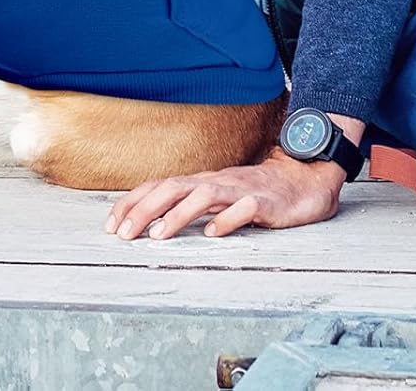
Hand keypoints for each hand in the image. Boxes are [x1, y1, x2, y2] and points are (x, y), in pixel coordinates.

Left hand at [105, 149, 344, 240]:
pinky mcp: (265, 201)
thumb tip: (153, 222)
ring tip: (158, 236)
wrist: (304, 180)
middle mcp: (217, 181)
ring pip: (205, 194)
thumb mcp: (220, 197)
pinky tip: (213, 233)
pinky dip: (227, 219)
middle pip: (175, 187)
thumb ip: (192, 204)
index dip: (134, 202)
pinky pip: (244, 207)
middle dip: (145, 209)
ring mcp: (241, 188)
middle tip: (123, 235)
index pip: (161, 185)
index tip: (111, 224)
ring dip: (178, 214)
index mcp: (203, 181)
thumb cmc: (258, 192)